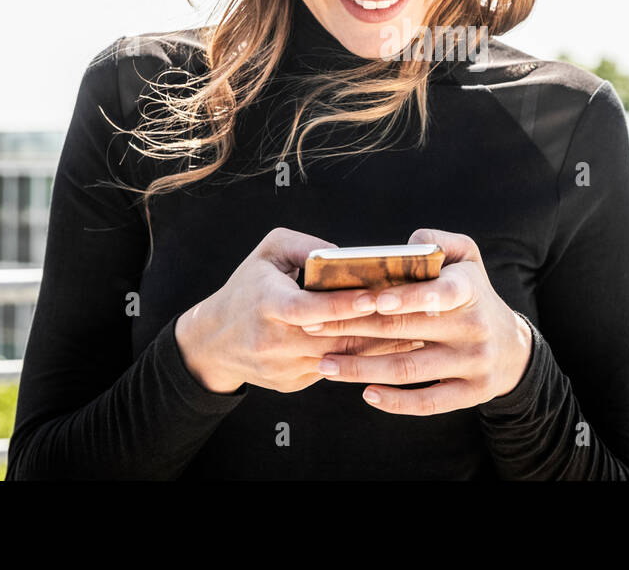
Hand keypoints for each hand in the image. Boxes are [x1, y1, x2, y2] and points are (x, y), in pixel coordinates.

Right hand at [175, 227, 426, 393]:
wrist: (212, 341)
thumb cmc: (248, 287)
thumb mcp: (267, 253)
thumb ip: (303, 245)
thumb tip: (342, 255)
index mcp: (268, 306)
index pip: (313, 308)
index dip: (346, 303)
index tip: (377, 294)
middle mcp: (276, 341)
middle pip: (335, 337)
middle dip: (377, 326)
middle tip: (415, 313)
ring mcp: (285, 367)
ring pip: (342, 359)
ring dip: (380, 347)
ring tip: (416, 331)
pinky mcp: (292, 383)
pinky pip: (335, 370)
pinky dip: (363, 359)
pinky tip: (392, 348)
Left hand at [300, 228, 533, 414]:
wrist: (512, 347)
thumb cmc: (474, 293)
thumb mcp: (467, 257)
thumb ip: (437, 241)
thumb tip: (405, 248)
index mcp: (470, 289)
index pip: (442, 292)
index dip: (408, 297)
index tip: (371, 300)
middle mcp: (473, 327)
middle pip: (407, 330)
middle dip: (355, 328)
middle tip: (314, 326)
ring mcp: (473, 363)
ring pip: (410, 368)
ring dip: (362, 369)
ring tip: (324, 364)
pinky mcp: (470, 394)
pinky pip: (428, 402)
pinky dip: (396, 402)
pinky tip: (366, 394)